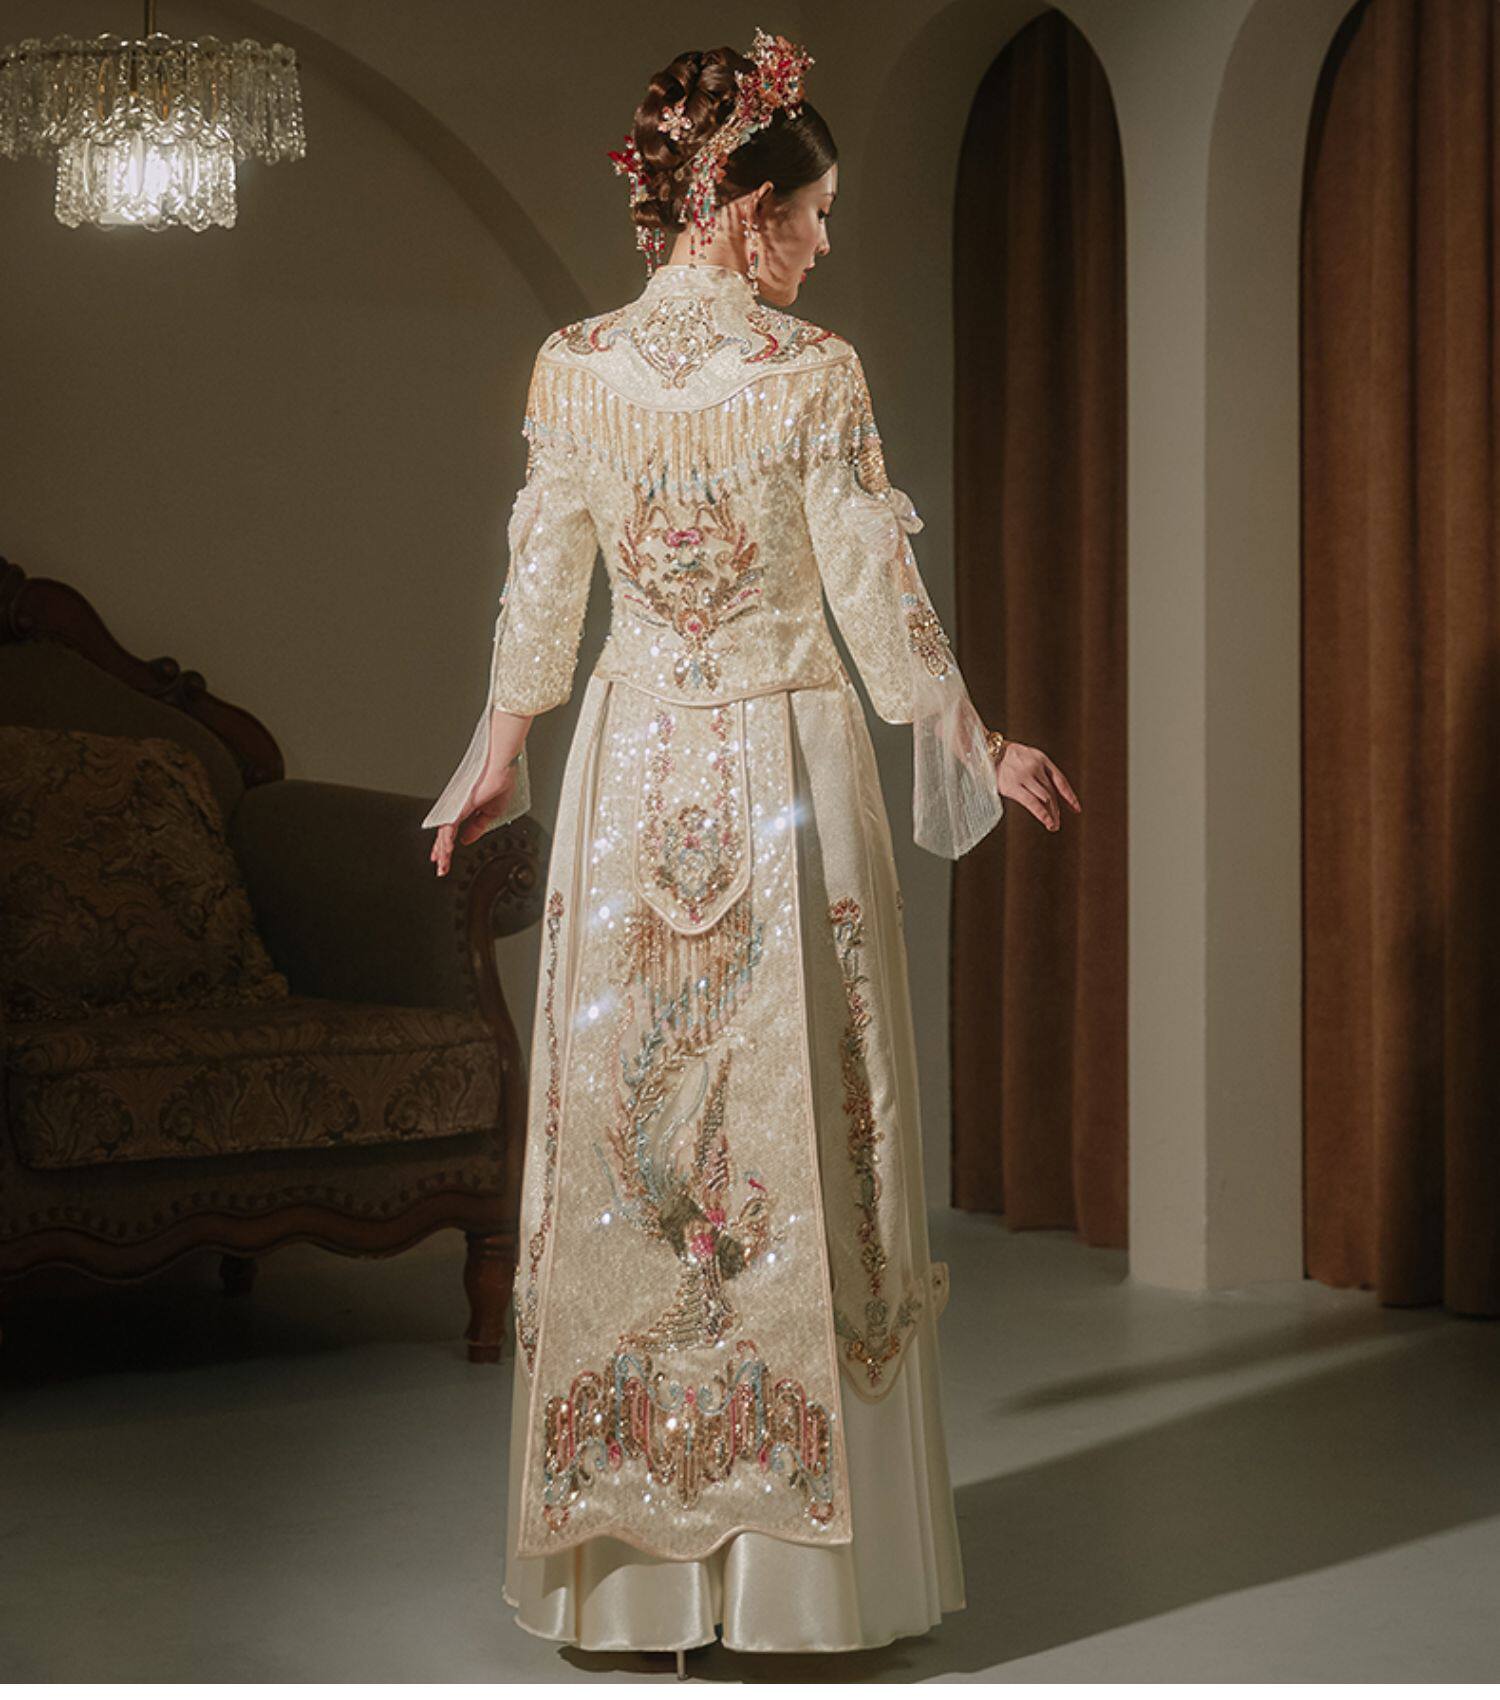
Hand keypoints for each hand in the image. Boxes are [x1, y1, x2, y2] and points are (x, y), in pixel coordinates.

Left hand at [429, 764, 516, 878]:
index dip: (447, 845)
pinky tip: (447, 851)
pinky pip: (448, 826)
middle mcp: (457, 809)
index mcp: (465, 810)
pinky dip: (447, 840)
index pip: (452, 831)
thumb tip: (467, 840)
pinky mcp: (458, 807)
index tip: (444, 857)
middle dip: (442, 853)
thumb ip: (477, 828)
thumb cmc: (499, 782)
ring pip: (444, 833)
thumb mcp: (491, 813)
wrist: (502, 770)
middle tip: (440, 867)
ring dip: (443, 850)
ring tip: (442, 864)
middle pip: (445, 835)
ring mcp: (456, 808)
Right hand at [994, 740, 1080, 832]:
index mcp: (1041, 758)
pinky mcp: (1012, 786)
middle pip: (1052, 792)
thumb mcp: (1024, 756)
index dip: (1069, 795)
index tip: (1076, 808)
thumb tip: (1046, 794)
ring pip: (1046, 798)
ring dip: (1052, 814)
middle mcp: (1035, 766)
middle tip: (1058, 821)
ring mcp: (1024, 776)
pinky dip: (1043, 814)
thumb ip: (1036, 770)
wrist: (982, 749)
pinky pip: (1033, 803)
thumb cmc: (1001, 756)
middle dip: (1058, 808)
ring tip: (1054, 825)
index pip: (1060, 780)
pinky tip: (1048, 822)